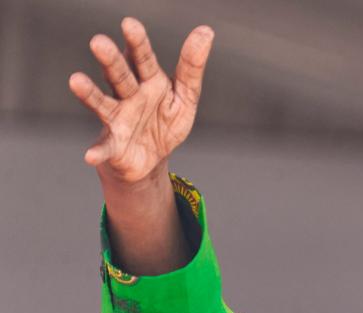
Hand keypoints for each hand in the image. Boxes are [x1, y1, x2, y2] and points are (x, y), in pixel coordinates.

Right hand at [68, 17, 213, 183]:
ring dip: (90, 94)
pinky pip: (104, 148)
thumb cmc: (165, 119)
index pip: (143, 59)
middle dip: (111, 60)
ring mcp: (117, 119)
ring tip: (76, 81)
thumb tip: (206, 30)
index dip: (137, 43)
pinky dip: (97, 151)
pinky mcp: (113, 145)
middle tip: (99, 42)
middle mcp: (128, 95)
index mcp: (148, 81)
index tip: (130, 24)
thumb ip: (192, 67)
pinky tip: (89, 155)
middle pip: (120, 76)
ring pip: (103, 103)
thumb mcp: (185, 95)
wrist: (150, 158)